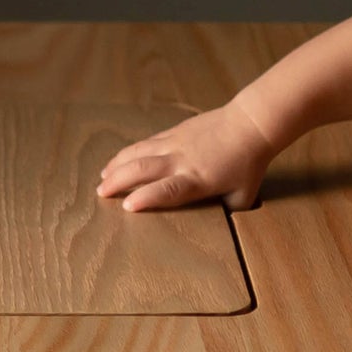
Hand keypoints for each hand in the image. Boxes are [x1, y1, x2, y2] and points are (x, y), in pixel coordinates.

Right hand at [98, 103, 273, 211]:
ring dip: (117, 164)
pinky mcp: (174, 132)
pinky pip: (146, 142)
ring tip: (102, 176)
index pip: (168, 190)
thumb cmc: (248, 164)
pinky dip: (128, 152)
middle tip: (101, 193)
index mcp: (198, 179)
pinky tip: (118, 160)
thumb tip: (216, 227)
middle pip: (143, 168)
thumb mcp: (242, 196)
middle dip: (118, 180)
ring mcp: (175, 143)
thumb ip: (225, 212)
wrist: (251, 125)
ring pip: (139, 152)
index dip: (146, 198)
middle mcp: (182, 160)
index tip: (127, 206)